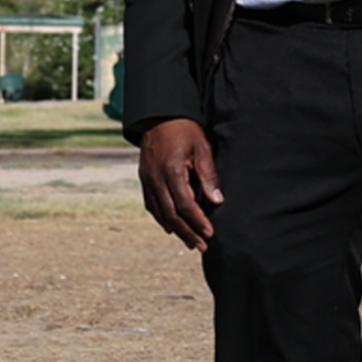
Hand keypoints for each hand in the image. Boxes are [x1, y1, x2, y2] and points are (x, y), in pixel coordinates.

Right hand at [137, 117, 223, 250]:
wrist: (159, 115)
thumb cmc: (184, 129)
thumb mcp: (202, 147)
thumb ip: (209, 175)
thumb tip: (217, 200)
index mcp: (171, 170)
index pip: (185, 204)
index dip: (198, 221)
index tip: (210, 233)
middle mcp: (156, 178)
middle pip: (170, 214)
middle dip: (187, 232)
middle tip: (200, 246)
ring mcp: (147, 179)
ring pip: (159, 212)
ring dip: (175, 229)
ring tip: (189, 242)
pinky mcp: (144, 178)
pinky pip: (151, 204)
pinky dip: (161, 218)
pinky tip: (171, 227)